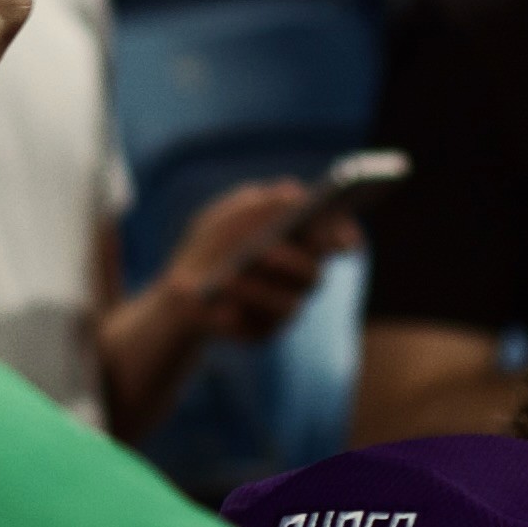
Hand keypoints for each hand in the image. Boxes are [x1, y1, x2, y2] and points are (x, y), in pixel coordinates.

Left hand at [161, 178, 343, 345]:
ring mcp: (286, 307)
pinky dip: (242, 308)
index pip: (336, 239)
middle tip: (270, 250)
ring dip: (261, 287)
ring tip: (237, 272)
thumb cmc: (215, 244)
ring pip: (290, 302)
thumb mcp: (229, 216)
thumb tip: (292, 194)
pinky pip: (262, 327)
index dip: (342, 237)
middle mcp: (301, 278)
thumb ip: (260, 204)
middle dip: (293, 261)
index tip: (337, 234)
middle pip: (313, 273)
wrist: (185, 288)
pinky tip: (225, 299)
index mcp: (304, 243)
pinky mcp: (265, 332)